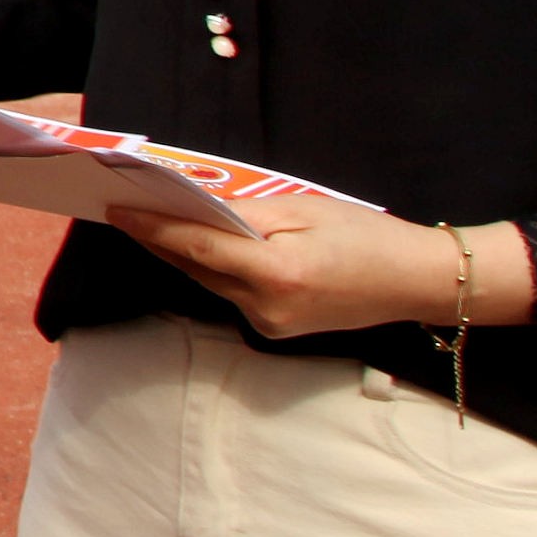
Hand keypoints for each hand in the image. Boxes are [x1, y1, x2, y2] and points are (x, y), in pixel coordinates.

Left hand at [111, 194, 506, 341]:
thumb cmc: (369, 237)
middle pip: (197, 267)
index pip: (198, 248)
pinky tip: (201, 246)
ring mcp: (270, 325)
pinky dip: (215, 269)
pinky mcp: (276, 331)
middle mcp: (267, 307)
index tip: (117, 209)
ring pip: (211, 282)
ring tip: (152, 220)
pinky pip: (232, 293)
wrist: (419, 283)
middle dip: (160, 238)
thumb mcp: (306, 210)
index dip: (154, 228)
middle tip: (125, 206)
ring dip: (185, 254)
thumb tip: (194, 206)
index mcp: (277, 274)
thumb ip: (245, 213)